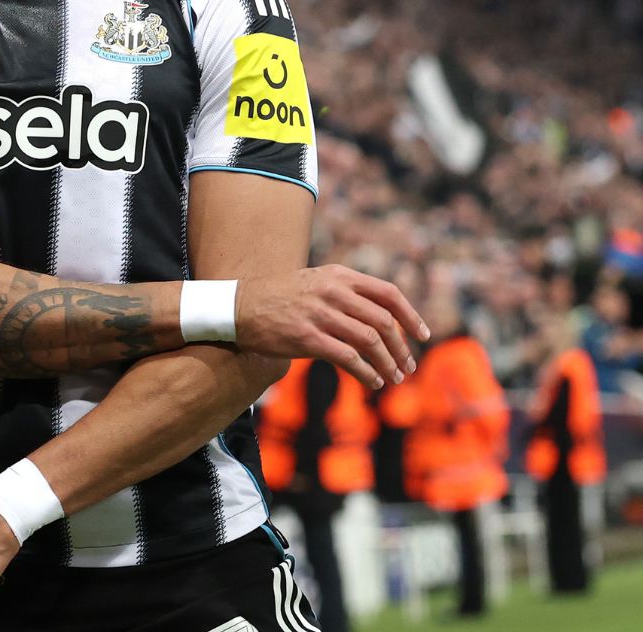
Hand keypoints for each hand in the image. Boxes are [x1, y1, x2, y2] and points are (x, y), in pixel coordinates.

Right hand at [235, 265, 428, 389]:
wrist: (236, 307)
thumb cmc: (277, 298)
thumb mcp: (314, 283)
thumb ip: (345, 294)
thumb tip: (381, 320)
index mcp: (338, 276)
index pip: (388, 294)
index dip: (411, 316)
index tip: (423, 336)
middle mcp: (332, 292)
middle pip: (383, 322)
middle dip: (401, 348)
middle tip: (408, 366)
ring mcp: (320, 314)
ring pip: (370, 341)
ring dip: (388, 364)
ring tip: (394, 378)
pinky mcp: (307, 338)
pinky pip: (349, 358)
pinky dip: (367, 373)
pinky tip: (372, 382)